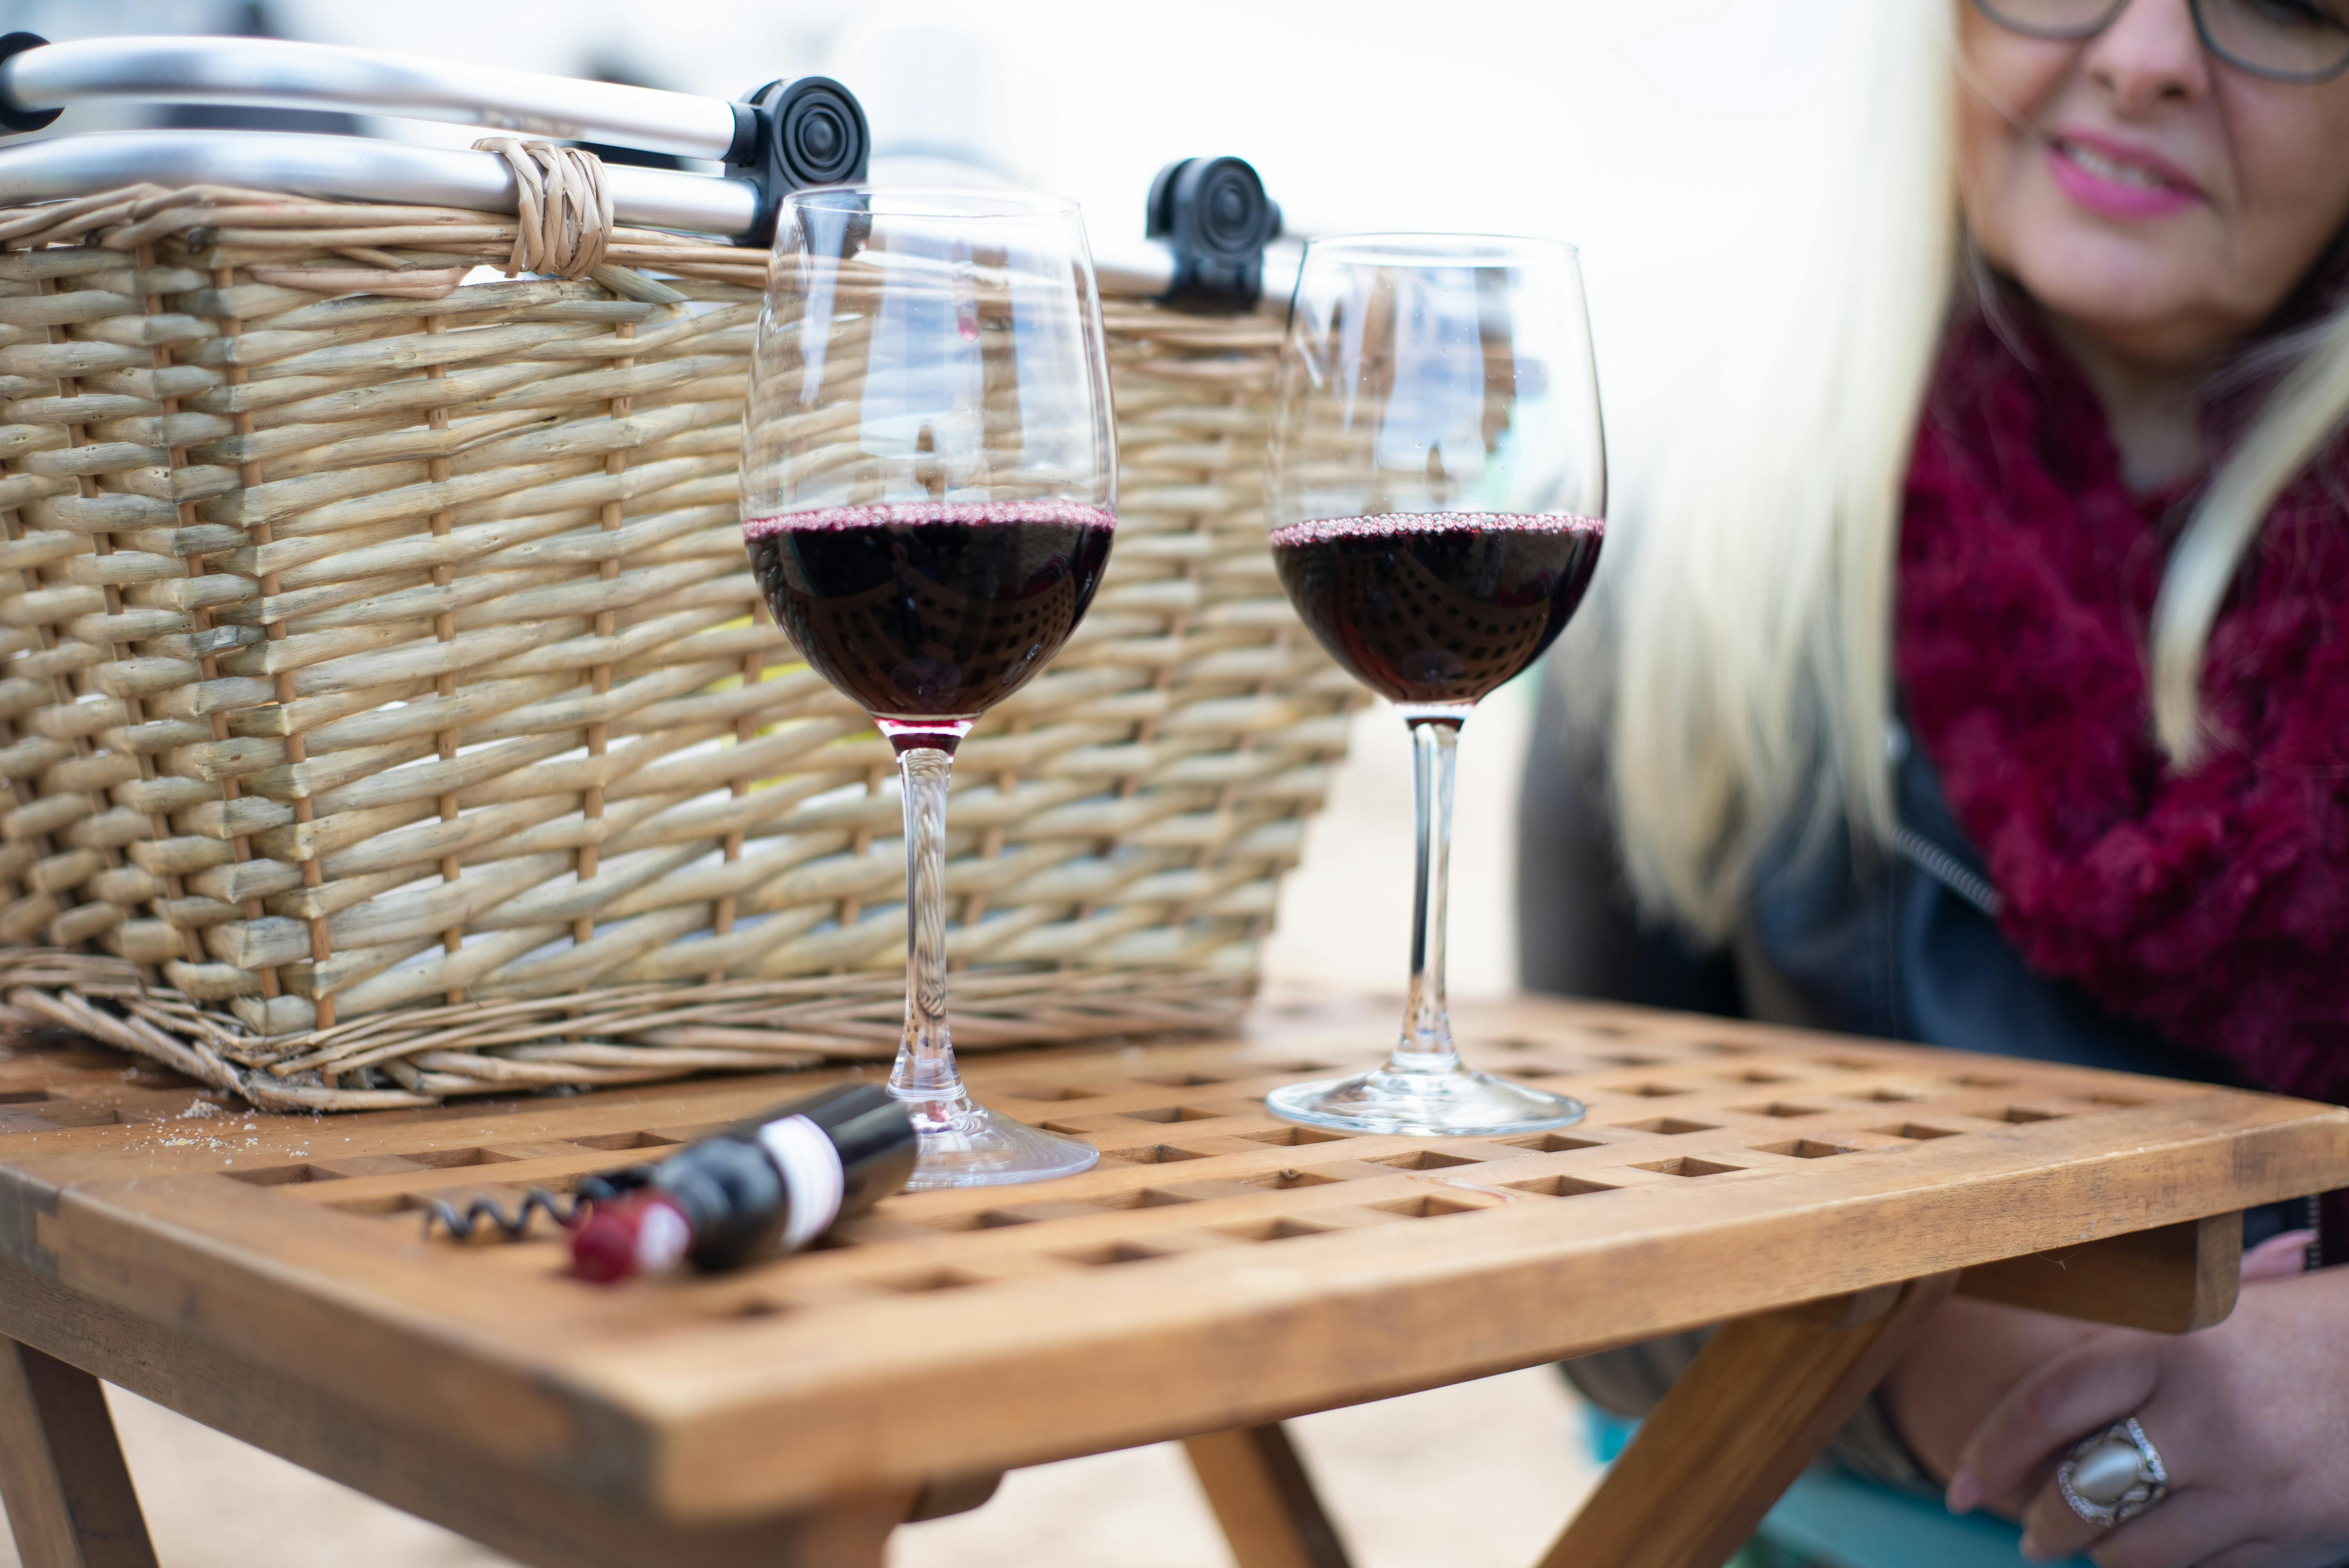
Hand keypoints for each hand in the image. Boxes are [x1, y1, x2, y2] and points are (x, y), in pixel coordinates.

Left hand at [1944, 1268, 2348, 1567]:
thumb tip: (2024, 1401)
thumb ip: (2118, 1354)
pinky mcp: (2294, 1535)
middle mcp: (2209, 1417)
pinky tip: (2160, 1547)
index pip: (2047, 1406)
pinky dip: (2168, 1566)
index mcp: (2172, 1346)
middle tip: (2026, 1531)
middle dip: (2040, 1523)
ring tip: (2088, 1541)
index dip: (1990, 1453)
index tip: (1960, 1487)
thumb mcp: (2198, 1320)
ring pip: (2136, 1552)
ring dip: (2098, 1553)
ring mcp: (2255, 1485)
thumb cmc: (2280, 1337)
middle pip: (2082, 1494)